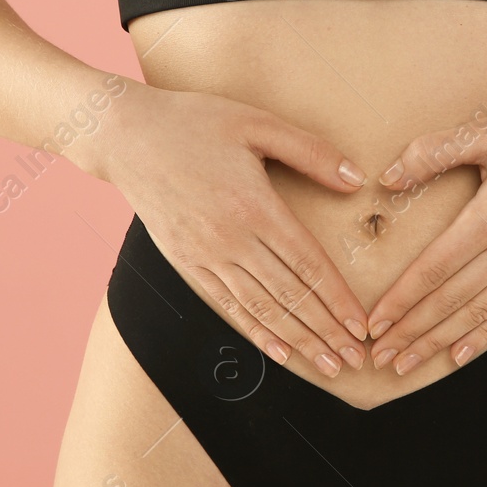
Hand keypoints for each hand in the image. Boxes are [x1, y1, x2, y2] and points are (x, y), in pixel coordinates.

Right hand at [96, 83, 371, 376]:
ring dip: (298, 340)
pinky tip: (279, 352)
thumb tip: (356, 178)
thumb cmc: (194, 122)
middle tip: (356, 359)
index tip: (361, 326)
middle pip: (290, 295)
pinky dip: (256, 331)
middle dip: (327, 331)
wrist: (124, 136)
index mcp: (255, 206)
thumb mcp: (257, 123)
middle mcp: (232, 239)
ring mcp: (206, 256)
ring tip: (328, 365)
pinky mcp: (186, 263)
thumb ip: (310, 152)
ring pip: (262, 308)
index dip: (338, 299)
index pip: (308, 264)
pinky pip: (227, 305)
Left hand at [364, 91, 486, 373]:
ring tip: (407, 364)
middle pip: (451, 301)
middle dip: (412, 331)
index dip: (402, 299)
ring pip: (478, 314)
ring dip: (439, 342)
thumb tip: (387, 177)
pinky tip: (458, 355)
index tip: (375, 321)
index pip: (436, 269)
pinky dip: (482, 336)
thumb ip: (435, 152)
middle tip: (379, 355)